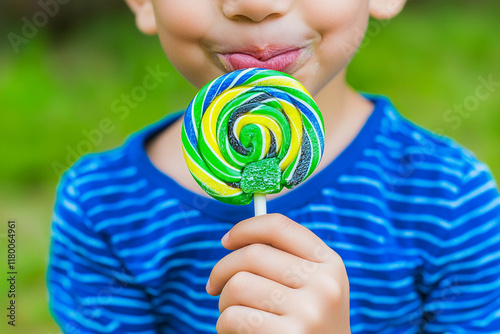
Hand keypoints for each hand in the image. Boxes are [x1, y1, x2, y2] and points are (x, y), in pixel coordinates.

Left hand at [206, 214, 349, 333]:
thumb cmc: (309, 326)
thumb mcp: (314, 288)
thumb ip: (288, 260)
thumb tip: (238, 238)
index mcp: (330, 264)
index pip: (279, 226)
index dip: (245, 228)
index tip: (226, 241)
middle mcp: (324, 284)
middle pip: (252, 254)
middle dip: (222, 270)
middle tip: (214, 287)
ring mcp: (309, 311)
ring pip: (238, 285)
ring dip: (224, 302)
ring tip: (231, 314)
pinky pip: (233, 317)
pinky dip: (224, 325)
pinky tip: (234, 332)